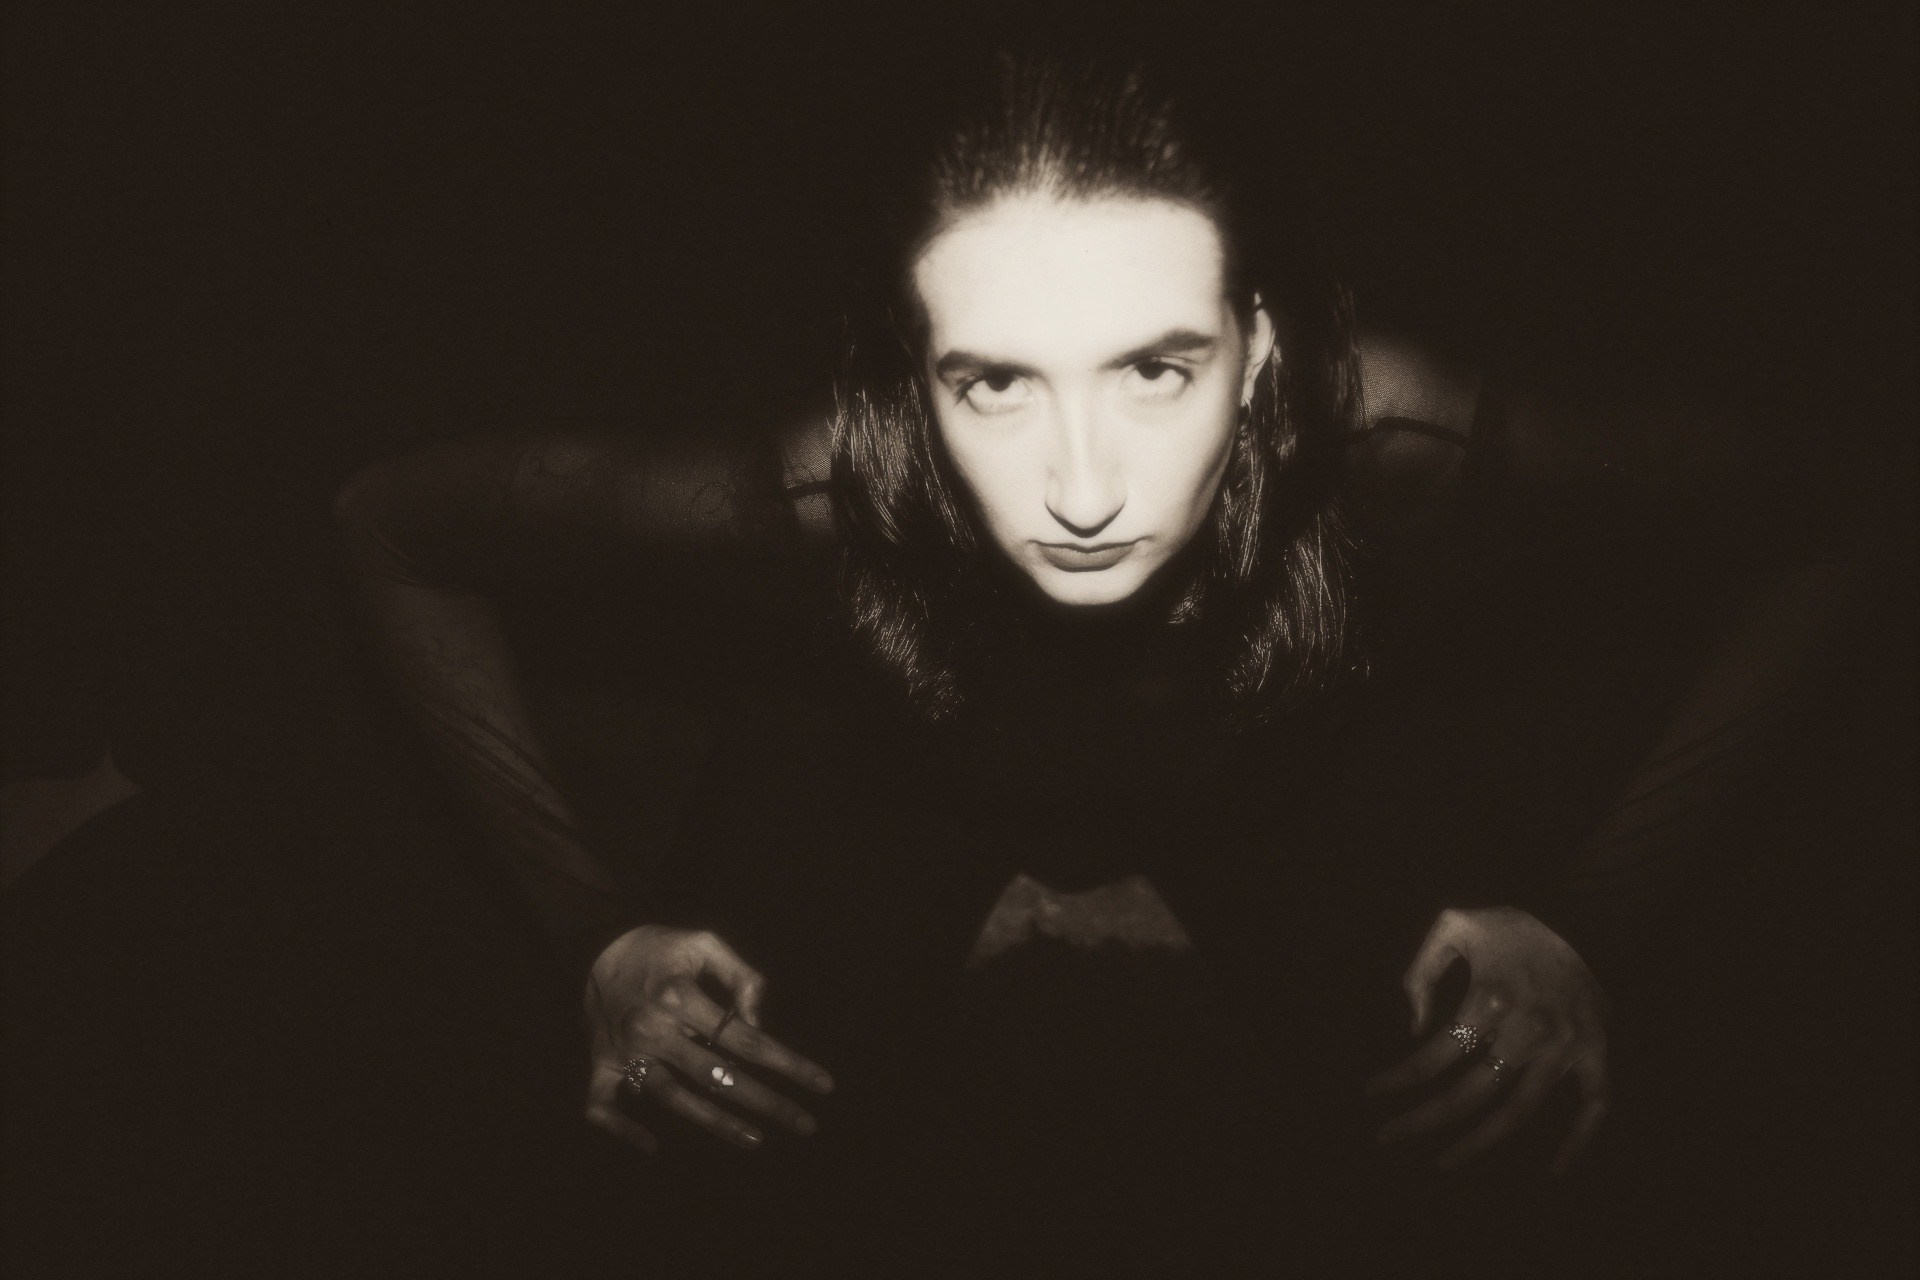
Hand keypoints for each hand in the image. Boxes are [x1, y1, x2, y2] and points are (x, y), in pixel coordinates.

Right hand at [582, 925, 834, 1153]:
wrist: (595, 947)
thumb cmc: (661, 947)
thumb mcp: (705, 943)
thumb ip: (741, 977)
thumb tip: (760, 1023)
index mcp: (681, 996)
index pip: (747, 1039)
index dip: (789, 1064)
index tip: (823, 1085)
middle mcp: (653, 1028)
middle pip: (718, 1076)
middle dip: (767, 1103)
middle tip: (805, 1124)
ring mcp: (623, 1051)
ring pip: (673, 1098)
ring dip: (715, 1123)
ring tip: (756, 1139)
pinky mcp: (599, 1065)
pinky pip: (603, 1106)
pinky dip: (624, 1130)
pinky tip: (654, 1148)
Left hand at [1367, 907, 1609, 1173]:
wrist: (1580, 914)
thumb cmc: (1508, 925)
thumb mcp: (1452, 926)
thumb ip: (1421, 971)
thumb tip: (1413, 1028)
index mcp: (1490, 997)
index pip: (1435, 1053)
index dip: (1399, 1078)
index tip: (1372, 1091)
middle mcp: (1528, 1028)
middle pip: (1470, 1092)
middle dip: (1424, 1119)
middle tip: (1389, 1137)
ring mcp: (1566, 1045)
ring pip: (1520, 1110)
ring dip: (1480, 1142)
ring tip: (1444, 1161)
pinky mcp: (1597, 1052)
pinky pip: (1595, 1105)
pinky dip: (1580, 1140)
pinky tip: (1555, 1168)